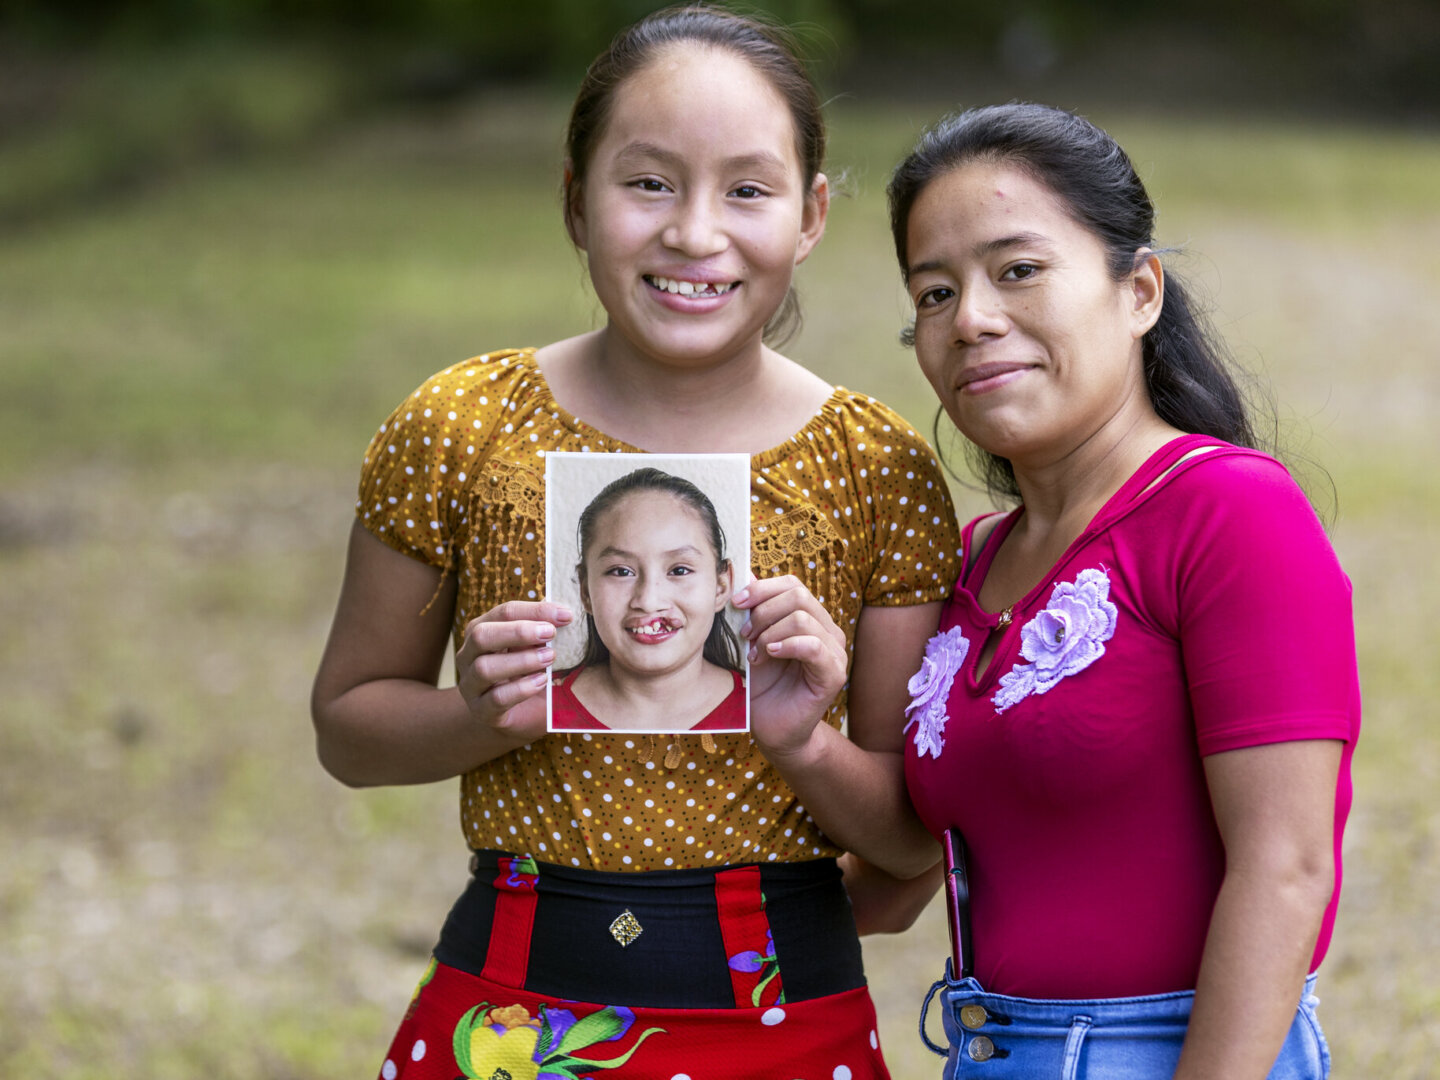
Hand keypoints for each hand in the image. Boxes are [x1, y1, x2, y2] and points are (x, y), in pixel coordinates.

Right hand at [456, 601, 573, 741]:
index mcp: (482, 630)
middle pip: (481, 635)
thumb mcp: (534, 648)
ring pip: (485, 667)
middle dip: (518, 632)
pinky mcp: (481, 710)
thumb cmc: (527, 673)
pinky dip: (521, 688)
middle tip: (551, 633)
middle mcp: (468, 655)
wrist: (518, 715)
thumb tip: (563, 613)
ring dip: (521, 660)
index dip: (534, 611)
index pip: (503, 613)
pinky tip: (542, 681)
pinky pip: (496, 698)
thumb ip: (542, 631)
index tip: (566, 615)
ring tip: (549, 658)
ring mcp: (471, 684)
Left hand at [733, 575, 847, 760]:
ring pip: (802, 618)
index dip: (762, 588)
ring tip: (754, 654)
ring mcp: (835, 652)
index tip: (736, 603)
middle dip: (763, 612)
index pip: (792, 585)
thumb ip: (753, 610)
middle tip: (744, 635)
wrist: (773, 729)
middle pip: (798, 596)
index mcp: (811, 619)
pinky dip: (786, 645)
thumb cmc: (763, 687)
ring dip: (769, 632)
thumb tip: (745, 573)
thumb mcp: (752, 642)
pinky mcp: (834, 674)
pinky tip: (769, 655)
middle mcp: (828, 631)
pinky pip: (813, 646)